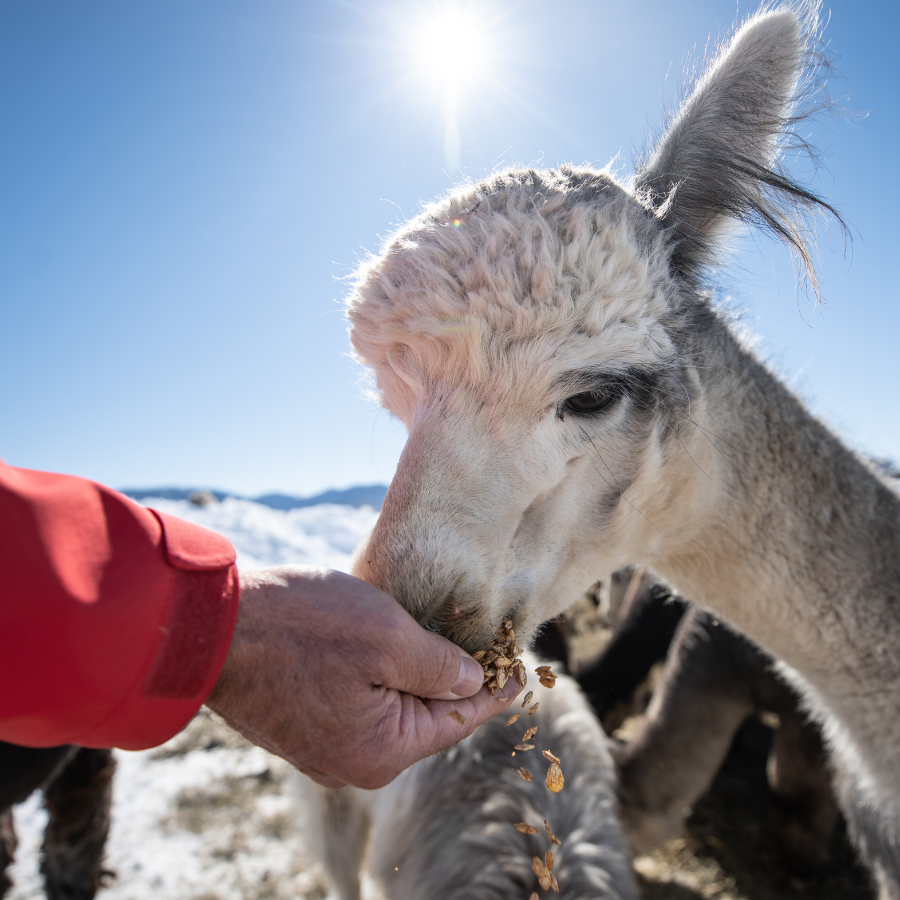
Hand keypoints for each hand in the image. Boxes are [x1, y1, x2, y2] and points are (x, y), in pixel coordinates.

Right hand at [205, 565, 522, 788]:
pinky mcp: (302, 719)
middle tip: (489, 646)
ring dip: (418, 675)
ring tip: (448, 642)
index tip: (522, 667)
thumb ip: (440, 667)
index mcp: (381, 752)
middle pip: (425, 718)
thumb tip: (472, 682)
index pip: (457, 720)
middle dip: (457, 680)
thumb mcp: (388, 638)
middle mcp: (352, 761)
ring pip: (392, 707)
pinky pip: (362, 700)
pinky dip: (385, 675)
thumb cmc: (302, 627)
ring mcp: (323, 743)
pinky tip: (395, 647)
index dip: (494, 689)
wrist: (212, 627)